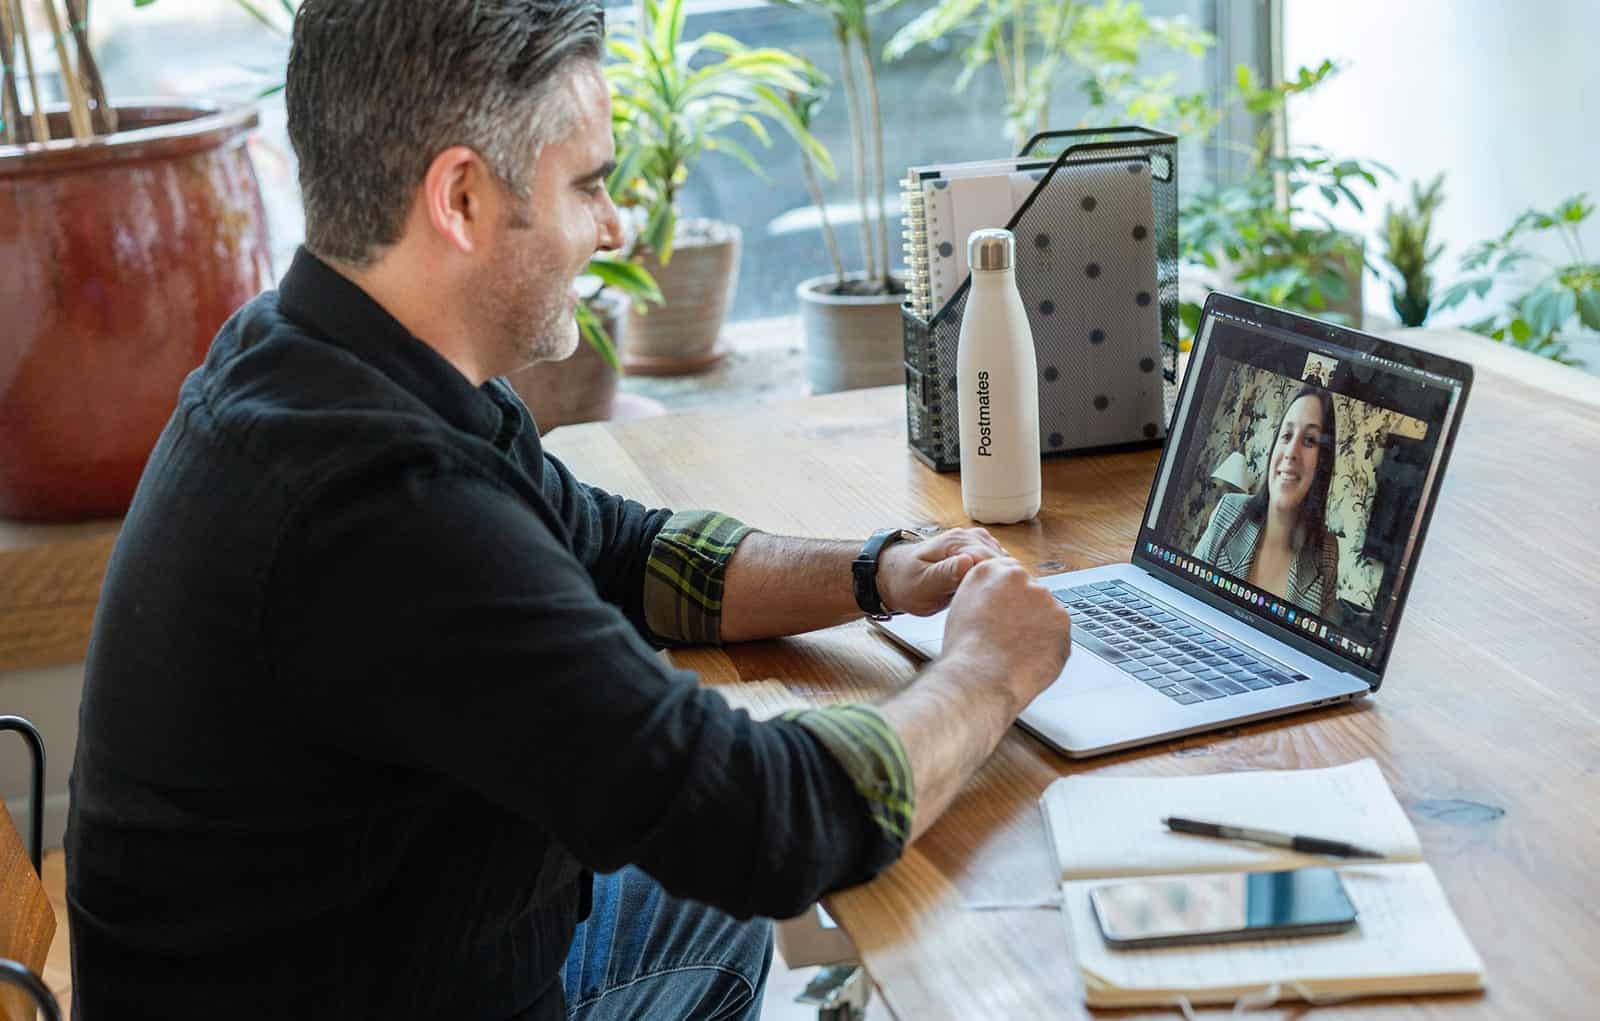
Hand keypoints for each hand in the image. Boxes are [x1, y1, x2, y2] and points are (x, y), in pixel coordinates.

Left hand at [876, 527, 1007, 616]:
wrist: (895, 577)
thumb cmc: (906, 582)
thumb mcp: (922, 584)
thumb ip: (945, 573)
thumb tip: (968, 562)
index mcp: (956, 542)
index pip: (990, 560)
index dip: (998, 582)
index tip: (1001, 602)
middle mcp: (969, 537)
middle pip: (1001, 560)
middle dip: (1004, 583)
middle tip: (1003, 608)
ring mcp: (975, 543)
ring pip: (1003, 563)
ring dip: (1004, 581)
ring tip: (1000, 603)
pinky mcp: (977, 552)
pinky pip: (997, 564)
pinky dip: (999, 578)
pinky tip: (995, 594)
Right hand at [939, 557, 1071, 712]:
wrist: (980, 676)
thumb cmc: (965, 652)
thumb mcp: (961, 608)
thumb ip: (983, 595)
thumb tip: (996, 601)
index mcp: (990, 571)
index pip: (1009, 575)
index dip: (1010, 598)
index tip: (1009, 612)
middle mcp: (1020, 578)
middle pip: (1031, 592)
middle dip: (1026, 612)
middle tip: (1011, 637)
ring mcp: (1044, 598)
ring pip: (1047, 613)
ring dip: (1039, 628)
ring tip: (1017, 651)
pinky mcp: (1062, 620)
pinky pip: (1058, 633)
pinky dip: (1050, 646)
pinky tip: (1030, 658)